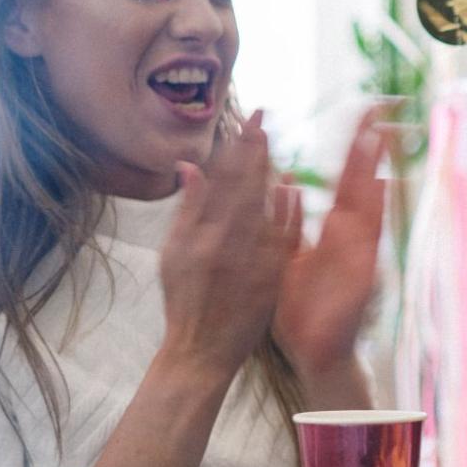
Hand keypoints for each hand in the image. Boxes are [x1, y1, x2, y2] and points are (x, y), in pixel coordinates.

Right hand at [159, 110, 297, 382]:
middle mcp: (224, 241)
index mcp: (199, 232)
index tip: (245, 121)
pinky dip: (286, 212)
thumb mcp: (173, 254)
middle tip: (263, 117)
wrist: (203, 349)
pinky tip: (293, 188)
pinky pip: (280, 238)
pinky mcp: (269, 275)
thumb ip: (187, 209)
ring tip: (272, 141)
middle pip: (241, 186)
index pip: (219, 180)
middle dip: (252, 149)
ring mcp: (249, 258)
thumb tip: (189, 165)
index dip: (233, 148)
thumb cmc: (184, 300)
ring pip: (261, 206)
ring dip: (267, 172)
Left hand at [272, 105, 394, 377]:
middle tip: (377, 111)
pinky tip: (383, 186)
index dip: (351, 148)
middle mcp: (349, 236)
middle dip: (367, 147)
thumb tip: (287, 182)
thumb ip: (289, 221)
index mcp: (333, 230)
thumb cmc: (304, 308)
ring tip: (379, 137)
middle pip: (360, 182)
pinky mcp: (361, 270)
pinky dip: (376, 211)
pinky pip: (369, 236)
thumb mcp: (289, 256)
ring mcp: (358, 252)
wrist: (314, 350)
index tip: (362, 116)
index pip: (344, 179)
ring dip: (373, 170)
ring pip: (368, 202)